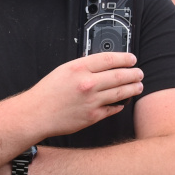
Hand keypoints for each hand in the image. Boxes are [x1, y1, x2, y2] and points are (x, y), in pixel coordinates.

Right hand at [22, 52, 143, 136]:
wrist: (36, 115)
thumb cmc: (46, 93)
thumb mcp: (63, 71)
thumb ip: (83, 67)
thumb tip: (103, 65)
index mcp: (78, 69)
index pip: (109, 59)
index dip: (124, 58)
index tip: (131, 59)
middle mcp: (87, 84)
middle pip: (120, 75)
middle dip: (133, 74)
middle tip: (139, 73)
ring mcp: (91, 101)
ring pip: (120, 93)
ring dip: (132, 88)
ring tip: (138, 86)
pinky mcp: (92, 116)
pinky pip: (112, 109)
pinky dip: (119, 105)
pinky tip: (122, 103)